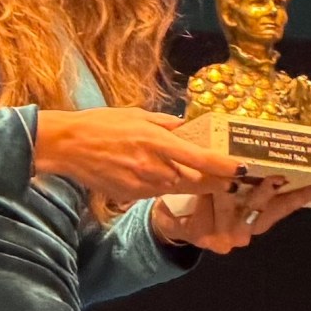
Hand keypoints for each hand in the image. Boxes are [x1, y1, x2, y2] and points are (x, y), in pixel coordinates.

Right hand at [33, 107, 245, 199]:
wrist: (68, 145)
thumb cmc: (103, 124)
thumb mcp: (139, 115)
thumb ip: (169, 124)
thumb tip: (191, 128)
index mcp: (157, 142)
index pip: (200, 159)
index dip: (225, 167)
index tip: (242, 169)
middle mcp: (153, 167)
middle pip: (196, 182)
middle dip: (217, 183)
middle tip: (232, 179)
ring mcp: (142, 185)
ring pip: (178, 190)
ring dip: (194, 186)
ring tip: (207, 179)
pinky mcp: (131, 196)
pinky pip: (157, 193)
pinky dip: (167, 186)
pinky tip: (166, 177)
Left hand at [151, 176, 310, 252]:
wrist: (173, 220)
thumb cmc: (207, 198)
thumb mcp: (233, 189)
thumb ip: (252, 178)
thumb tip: (271, 149)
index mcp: (258, 219)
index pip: (286, 206)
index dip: (303, 196)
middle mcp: (246, 232)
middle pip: (262, 207)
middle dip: (267, 189)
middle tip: (275, 175)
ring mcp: (225, 237)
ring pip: (232, 206)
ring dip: (228, 187)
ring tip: (229, 169)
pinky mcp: (202, 236)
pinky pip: (206, 210)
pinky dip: (204, 196)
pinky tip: (200, 190)